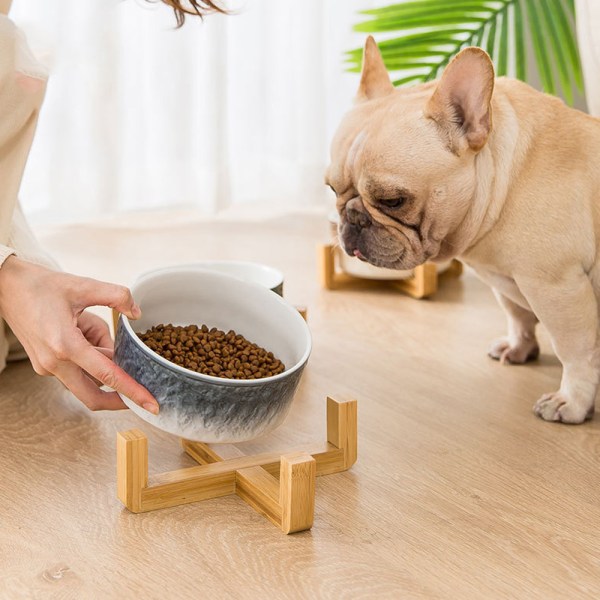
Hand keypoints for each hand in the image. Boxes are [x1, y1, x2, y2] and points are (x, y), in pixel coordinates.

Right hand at [0, 256, 158, 412]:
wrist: (5, 286)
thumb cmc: (42, 285)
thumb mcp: (84, 286)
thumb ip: (117, 296)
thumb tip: (137, 314)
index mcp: (65, 345)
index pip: (108, 377)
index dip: (133, 392)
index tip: (151, 404)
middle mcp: (54, 363)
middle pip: (93, 397)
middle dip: (120, 399)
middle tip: (145, 397)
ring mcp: (47, 366)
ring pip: (85, 382)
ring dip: (102, 368)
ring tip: (96, 331)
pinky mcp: (44, 365)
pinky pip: (75, 372)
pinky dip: (90, 362)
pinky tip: (90, 337)